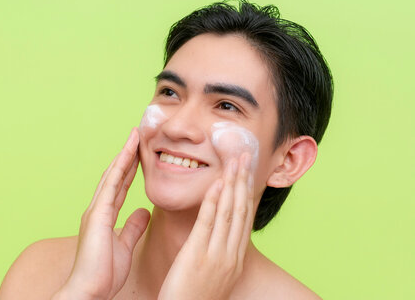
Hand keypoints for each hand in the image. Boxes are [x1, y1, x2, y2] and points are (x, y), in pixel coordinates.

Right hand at [53, 128, 150, 299]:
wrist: (88, 290)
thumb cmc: (102, 272)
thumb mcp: (124, 245)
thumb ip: (132, 227)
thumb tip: (143, 211)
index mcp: (104, 215)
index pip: (120, 186)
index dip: (130, 168)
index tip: (140, 153)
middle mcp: (98, 209)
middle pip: (115, 175)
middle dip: (126, 155)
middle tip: (137, 135)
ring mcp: (96, 210)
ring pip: (112, 175)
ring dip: (124, 155)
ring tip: (134, 136)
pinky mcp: (97, 215)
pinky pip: (111, 186)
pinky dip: (120, 169)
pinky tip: (127, 155)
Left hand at [157, 153, 254, 299]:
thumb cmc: (193, 298)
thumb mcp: (213, 273)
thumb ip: (216, 251)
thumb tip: (215, 232)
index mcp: (234, 257)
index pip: (244, 218)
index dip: (246, 191)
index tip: (247, 171)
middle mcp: (231, 254)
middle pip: (241, 210)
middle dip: (244, 181)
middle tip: (245, 156)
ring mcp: (216, 256)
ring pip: (229, 213)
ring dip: (233, 184)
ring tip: (235, 161)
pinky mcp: (197, 257)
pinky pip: (207, 224)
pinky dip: (213, 202)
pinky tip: (216, 184)